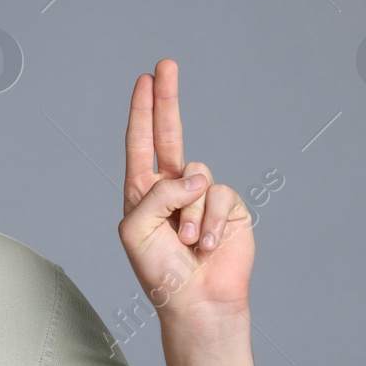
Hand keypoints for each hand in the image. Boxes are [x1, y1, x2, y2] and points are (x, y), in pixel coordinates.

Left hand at [118, 58, 253, 319]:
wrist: (196, 301)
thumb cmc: (159, 271)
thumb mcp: (136, 230)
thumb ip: (156, 194)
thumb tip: (193, 175)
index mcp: (143, 192)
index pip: (141, 142)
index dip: (143, 111)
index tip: (144, 80)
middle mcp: (172, 188)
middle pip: (171, 133)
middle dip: (167, 98)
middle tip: (166, 64)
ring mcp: (201, 196)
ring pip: (197, 175)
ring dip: (189, 213)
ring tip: (187, 242)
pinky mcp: (229, 207)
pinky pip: (218, 196)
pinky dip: (210, 221)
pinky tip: (207, 245)